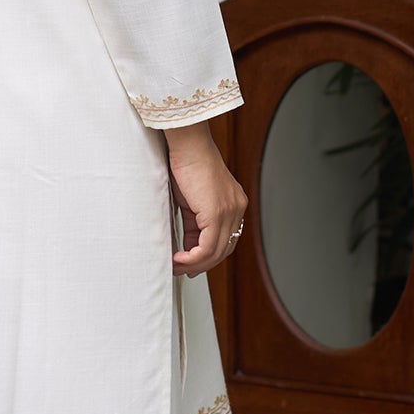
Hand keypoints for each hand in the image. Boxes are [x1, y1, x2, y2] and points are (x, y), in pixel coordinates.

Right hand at [164, 121, 246, 276]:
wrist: (187, 144)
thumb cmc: (186, 163)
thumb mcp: (191, 199)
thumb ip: (194, 221)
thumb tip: (187, 244)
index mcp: (234, 204)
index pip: (226, 239)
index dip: (209, 256)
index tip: (191, 263)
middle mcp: (237, 209)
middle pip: (224, 249)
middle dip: (202, 264)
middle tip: (182, 270)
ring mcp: (230, 212)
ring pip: (216, 252)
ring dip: (194, 264)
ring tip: (176, 266)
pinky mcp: (217, 213)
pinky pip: (207, 247)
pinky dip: (192, 257)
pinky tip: (178, 258)